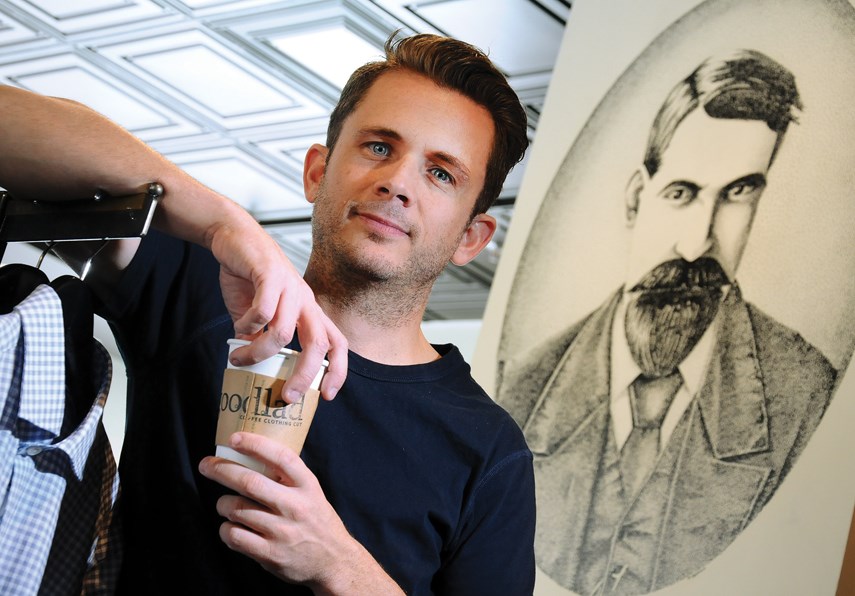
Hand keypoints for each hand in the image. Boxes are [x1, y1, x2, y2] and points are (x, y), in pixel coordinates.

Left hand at [199, 433, 403, 594]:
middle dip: (222, 470)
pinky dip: (226, 529)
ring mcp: (282, 531)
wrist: (333, 560)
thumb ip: (288, 477)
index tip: (235, 438)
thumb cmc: (316, 520)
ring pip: (237, 510)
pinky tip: (230, 527)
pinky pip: (235, 536)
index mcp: (307, 486)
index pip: (281, 458)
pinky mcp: (270, 554)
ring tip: (225, 504)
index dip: (256, 445)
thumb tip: (252, 454)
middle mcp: (295, 506)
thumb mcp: (311, 492)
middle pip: (250, 482)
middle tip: (206, 465)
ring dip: (223, 504)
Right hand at [207, 218, 346, 401]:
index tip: (326, 395)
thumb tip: (255, 366)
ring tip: (240, 358)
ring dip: (260, 352)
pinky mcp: (270, 274)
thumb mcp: (258, 314)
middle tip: (285, 396)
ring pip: (284, 332)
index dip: (338, 370)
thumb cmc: (249, 276)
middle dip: (305, 375)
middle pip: (319, 343)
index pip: (337, 343)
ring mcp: (290, 287)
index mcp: (308, 311)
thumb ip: (260, 338)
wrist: (234, 237)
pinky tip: (238, 326)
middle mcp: (305, 300)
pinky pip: (263, 311)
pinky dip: (249, 325)